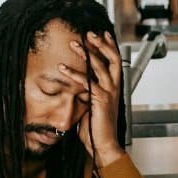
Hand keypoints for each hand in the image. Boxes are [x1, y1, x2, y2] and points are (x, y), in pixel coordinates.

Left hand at [62, 31, 124, 166]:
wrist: (104, 145)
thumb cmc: (97, 129)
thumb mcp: (92, 107)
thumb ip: (88, 94)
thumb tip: (78, 87)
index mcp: (114, 89)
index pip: (115, 62)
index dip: (109, 47)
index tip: (102, 34)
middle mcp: (114, 88)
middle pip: (112, 59)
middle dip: (101, 44)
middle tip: (89, 33)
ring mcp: (109, 94)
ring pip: (100, 66)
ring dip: (86, 53)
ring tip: (74, 43)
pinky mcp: (100, 100)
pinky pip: (87, 83)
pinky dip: (74, 74)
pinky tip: (62, 68)